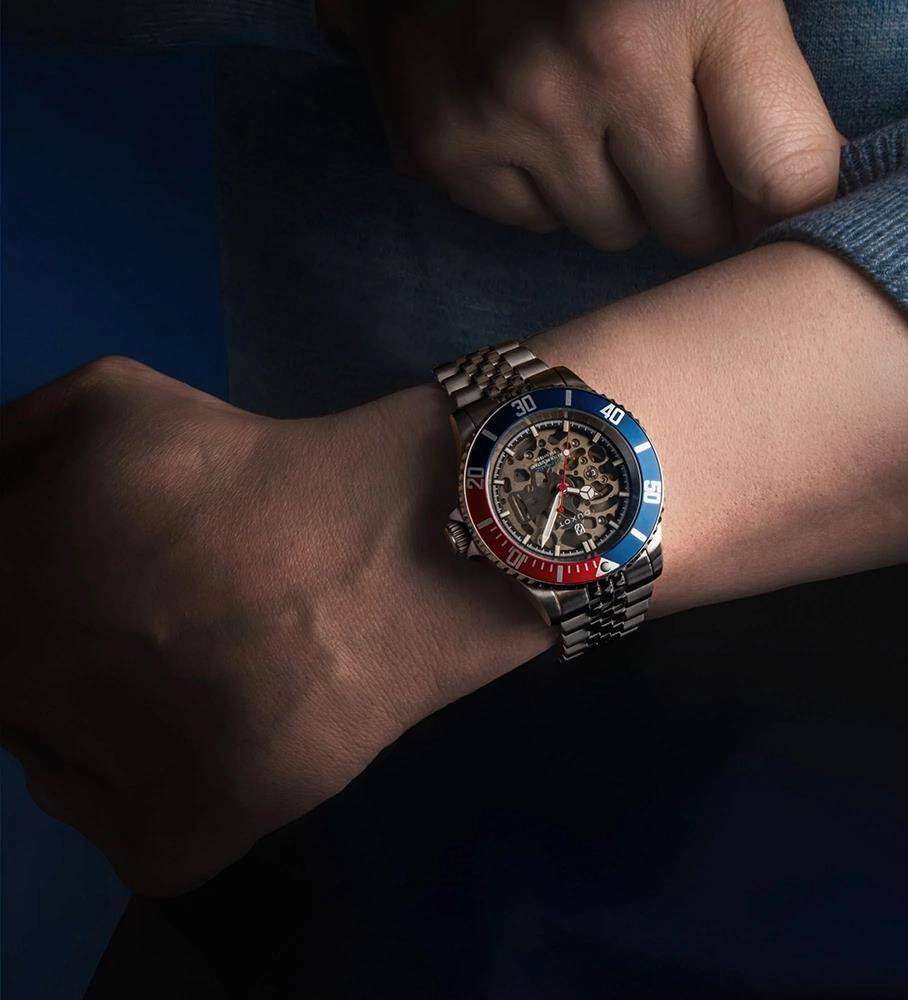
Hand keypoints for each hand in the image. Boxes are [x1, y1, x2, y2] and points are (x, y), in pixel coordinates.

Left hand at [1, 358, 547, 894]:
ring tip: (206, 664)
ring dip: (101, 712)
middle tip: (156, 611)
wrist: (416, 549)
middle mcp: (23, 676)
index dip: (37, 582)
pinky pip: (122, 826)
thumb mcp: (108, 398)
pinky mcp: (174, 837)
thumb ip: (4, 446)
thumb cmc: (265, 466)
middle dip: (61, 639)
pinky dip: (153, 788)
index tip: (93, 574)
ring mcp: (95, 767)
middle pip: (7, 679)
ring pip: (48, 752)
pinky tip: (220, 729)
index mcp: (8, 561)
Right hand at [322, 0, 840, 253]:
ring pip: (610, 231)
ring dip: (613, 192)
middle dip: (692, 196)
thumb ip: (761, 71)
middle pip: (693, 224)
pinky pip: (534, 224)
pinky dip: (540, 187)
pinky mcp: (445, 145)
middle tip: (668, 139)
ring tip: (587, 113)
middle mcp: (607, 62)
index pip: (788, 171)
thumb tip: (801, 196)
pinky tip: (527, 120)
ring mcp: (517, 110)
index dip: (793, 212)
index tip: (784, 223)